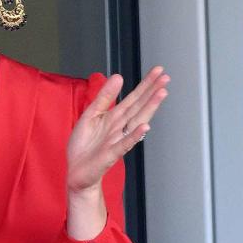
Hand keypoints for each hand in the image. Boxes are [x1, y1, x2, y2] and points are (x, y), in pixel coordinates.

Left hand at [66, 67, 169, 193]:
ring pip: (136, 121)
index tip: (159, 71)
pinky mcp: (111, 154)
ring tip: (161, 94)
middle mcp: (120, 127)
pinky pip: (125, 143)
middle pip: (139, 106)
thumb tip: (118, 76)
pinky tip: (145, 126)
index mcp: (114, 117)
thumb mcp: (90, 115)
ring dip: (149, 108)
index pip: (133, 98)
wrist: (77, 171)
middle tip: (166, 78)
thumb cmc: (84, 145)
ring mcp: (117, 140)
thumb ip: (104, 97)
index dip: (145, 84)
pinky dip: (134, 135)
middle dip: (152, 92)